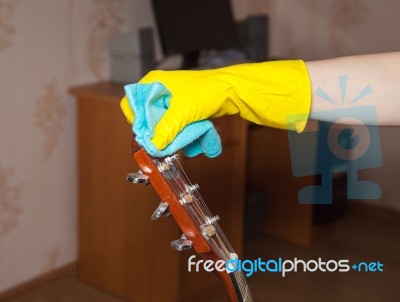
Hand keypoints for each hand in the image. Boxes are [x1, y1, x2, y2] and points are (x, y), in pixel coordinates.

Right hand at [121, 60, 310, 149]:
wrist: (232, 91)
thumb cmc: (207, 91)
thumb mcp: (182, 112)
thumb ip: (165, 130)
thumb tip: (153, 146)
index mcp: (153, 83)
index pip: (131, 104)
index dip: (136, 122)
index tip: (146, 135)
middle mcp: (160, 91)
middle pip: (148, 119)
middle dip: (159, 133)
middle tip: (166, 143)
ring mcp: (173, 101)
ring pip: (164, 126)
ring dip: (173, 136)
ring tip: (186, 138)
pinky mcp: (184, 110)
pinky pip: (177, 127)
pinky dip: (183, 135)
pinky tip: (194, 137)